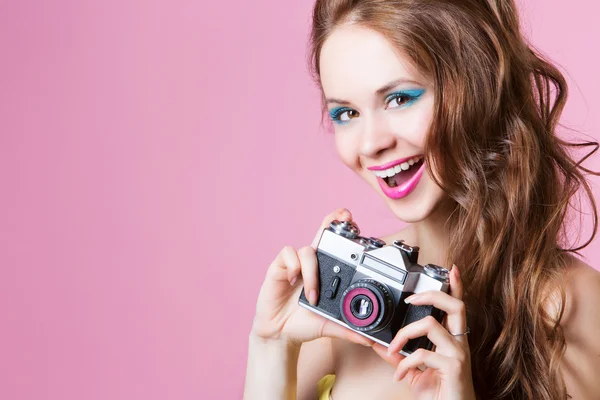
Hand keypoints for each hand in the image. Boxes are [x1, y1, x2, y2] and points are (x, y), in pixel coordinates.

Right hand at [251, 208, 373, 346]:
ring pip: (308, 250)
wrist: (280, 335)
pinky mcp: (279, 268)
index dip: (344, 230)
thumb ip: (348, 330)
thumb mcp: (329, 326)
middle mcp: (312, 263)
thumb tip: (369, 339)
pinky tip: (295, 282)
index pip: (336, 245)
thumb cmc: (304, 324)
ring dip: (312, 272)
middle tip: (345, 216)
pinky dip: (294, 267)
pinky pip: (288, 255)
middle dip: (332, 220)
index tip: (355, 222)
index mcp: (326, 272)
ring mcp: (295, 264)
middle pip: (322, 232)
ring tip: (312, 295)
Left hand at [372, 266, 475, 399]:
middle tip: (411, 299)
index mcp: (452, 339)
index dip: (457, 287)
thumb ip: (399, 355)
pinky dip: (404, 363)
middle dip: (432, 294)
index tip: (452, 270)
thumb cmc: (439, 392)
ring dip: (405, 334)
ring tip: (392, 349)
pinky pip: (423, 354)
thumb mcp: (414, 371)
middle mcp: (458, 343)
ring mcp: (458, 354)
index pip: (457, 307)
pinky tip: (399, 375)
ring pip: (431, 325)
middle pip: (455, 306)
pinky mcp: (454, 367)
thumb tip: (378, 344)